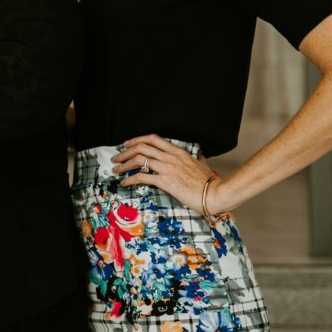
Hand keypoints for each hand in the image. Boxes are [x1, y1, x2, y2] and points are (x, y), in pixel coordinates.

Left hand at [111, 134, 227, 214]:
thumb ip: (196, 159)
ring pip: (138, 160)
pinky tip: (124, 182)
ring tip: (116, 170)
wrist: (216, 193)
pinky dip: (130, 179)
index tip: (126, 144)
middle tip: (116, 157)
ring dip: (123, 164)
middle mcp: (170, 157)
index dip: (136, 139)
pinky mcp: (166, 181)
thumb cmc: (209, 182)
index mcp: (177, 151)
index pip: (152, 138)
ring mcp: (167, 168)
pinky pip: (142, 177)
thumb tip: (198, 156)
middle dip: (124, 151)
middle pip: (141, 147)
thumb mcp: (201, 165)